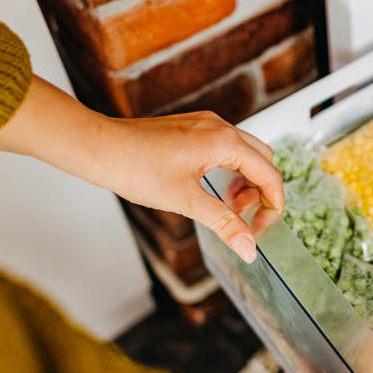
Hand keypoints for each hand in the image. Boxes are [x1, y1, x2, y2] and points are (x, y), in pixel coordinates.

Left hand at [0, 77, 282, 262]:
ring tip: (225, 207)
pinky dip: (228, 170)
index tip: (261, 229)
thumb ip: (223, 223)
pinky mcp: (191, 128)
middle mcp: (219, 127)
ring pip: (244, 152)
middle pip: (262, 159)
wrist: (100, 148)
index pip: (269, 173)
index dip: (273, 205)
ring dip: (244, 181)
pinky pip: (224, 147)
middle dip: (260, 191)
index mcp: (224, 142)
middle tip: (244, 219)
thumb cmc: (135, 168)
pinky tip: (209, 189)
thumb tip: (248, 248)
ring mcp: (205, 124)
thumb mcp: (186, 201)